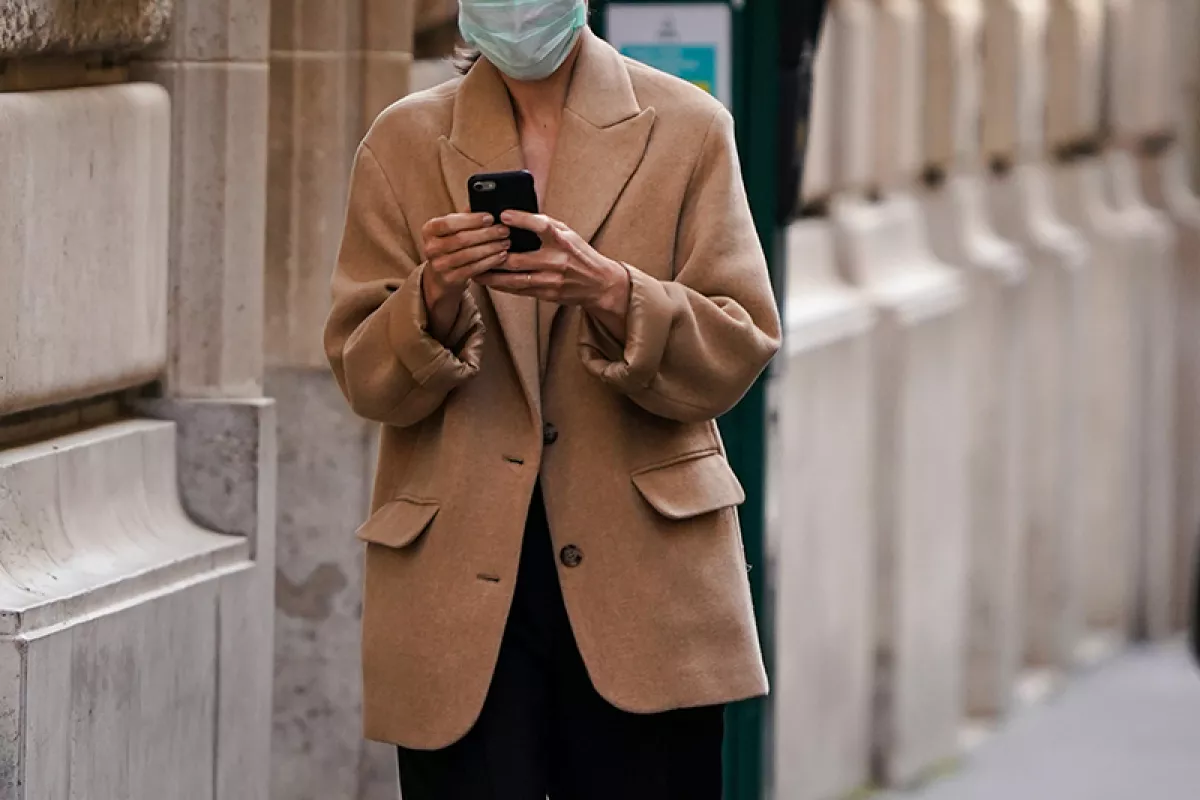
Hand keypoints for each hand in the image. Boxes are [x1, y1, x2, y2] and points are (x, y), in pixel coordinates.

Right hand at [420, 212, 509, 337]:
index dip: (471, 220)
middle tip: (504, 230)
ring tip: (506, 242)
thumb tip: (487, 200)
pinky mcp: (450, 279)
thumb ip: (466, 216)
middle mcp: (430, 247)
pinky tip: (501, 256)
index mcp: (430, 229)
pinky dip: (489, 262)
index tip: (490, 217)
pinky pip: (473, 269)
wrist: (441, 276)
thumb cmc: (452, 244)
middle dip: (486, 234)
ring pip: (469, 255)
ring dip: (491, 248)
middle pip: (461, 239)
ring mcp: (439, 265)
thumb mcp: (454, 228)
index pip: (449, 223)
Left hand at [475, 211, 630, 336]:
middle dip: (494, 255)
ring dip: (492, 276)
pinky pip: (519, 290)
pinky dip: (502, 286)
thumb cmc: (580, 253)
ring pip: (514, 279)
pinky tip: (489, 281)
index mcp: (563, 240)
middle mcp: (557, 261)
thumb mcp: (568, 233)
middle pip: (518, 259)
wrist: (599, 283)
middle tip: (476, 249)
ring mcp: (551, 280)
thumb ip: (546, 225)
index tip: (503, 214)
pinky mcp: (547, 294)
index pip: (542, 226)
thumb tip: (516, 215)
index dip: (522, 219)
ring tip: (475, 270)